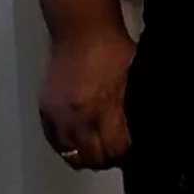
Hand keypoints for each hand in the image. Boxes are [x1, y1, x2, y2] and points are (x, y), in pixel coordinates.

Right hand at [40, 27, 135, 170]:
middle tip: (117, 153)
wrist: (82, 33)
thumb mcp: (137, 79)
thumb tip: (149, 130)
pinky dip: (68, 147)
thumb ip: (137, 108)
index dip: (126, 154)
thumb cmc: (116, 52)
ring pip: (71, 156)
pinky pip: (55, 143)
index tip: (132, 151)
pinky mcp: (45, 112)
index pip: (114, 150)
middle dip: (107, 159)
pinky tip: (81, 141)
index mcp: (104, 109)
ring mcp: (58, 116)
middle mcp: (78, 118)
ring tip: (99, 148)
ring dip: (86, 156)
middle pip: (92, 158)